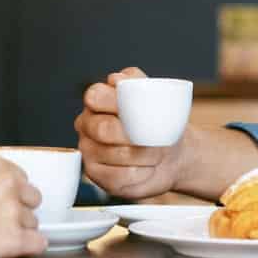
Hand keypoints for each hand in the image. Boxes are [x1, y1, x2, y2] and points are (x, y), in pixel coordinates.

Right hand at [0, 155, 46, 257]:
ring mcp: (13, 211)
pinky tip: (15, 251)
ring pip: (33, 223)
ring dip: (19, 232)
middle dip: (19, 210)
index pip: (21, 178)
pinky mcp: (15, 239)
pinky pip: (39, 243)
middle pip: (32, 199)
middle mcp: (8, 183)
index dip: (10, 193)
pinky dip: (29, 248)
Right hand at [75, 68, 186, 199]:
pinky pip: (117, 177)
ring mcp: (88, 150)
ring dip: (143, 156)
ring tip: (155, 153)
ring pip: (114, 155)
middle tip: (154, 137)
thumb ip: (135, 82)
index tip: (137, 111)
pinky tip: (146, 168)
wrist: (171, 151)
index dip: (115, 103)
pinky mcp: (96, 176)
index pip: (95, 97)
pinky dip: (140, 174)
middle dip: (134, 136)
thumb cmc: (160, 122)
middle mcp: (86, 124)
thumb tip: (117, 80)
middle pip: (103, 129)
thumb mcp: (154, 95)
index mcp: (96, 99)